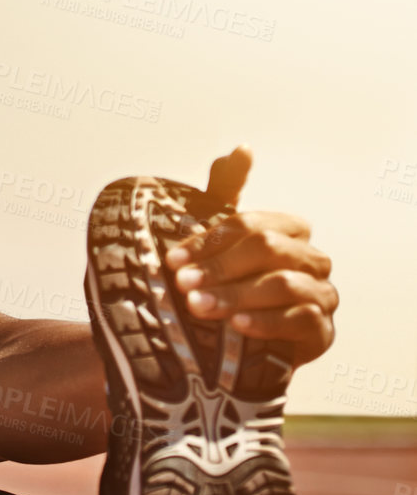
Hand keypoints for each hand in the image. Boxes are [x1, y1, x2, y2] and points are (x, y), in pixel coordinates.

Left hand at [164, 145, 338, 364]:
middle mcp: (311, 258)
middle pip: (267, 250)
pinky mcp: (322, 330)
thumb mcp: (223, 240)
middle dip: (220, 267)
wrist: (242, 346)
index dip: (209, 241)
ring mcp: (321, 294)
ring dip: (237, 294)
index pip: (249, 224)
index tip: (173, 260)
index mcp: (289, 230)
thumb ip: (228, 194)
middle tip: (182, 284)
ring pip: (284, 284)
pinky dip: (266, 321)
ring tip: (200, 306)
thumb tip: (241, 149)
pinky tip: (238, 326)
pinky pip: (299, 320)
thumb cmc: (231, 284)